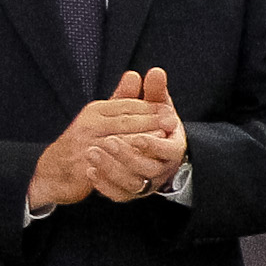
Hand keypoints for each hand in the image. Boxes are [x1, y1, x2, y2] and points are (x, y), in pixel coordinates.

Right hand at [27, 73, 169, 209]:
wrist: (55, 170)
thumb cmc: (85, 140)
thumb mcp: (101, 116)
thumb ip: (121, 98)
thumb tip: (134, 74)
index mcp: (95, 110)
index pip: (126, 105)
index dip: (149, 107)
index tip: (169, 109)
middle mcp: (89, 125)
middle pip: (125, 121)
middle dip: (151, 121)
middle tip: (173, 122)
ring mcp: (86, 145)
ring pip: (119, 141)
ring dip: (143, 139)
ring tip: (163, 138)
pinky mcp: (85, 166)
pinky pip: (111, 164)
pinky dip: (128, 161)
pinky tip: (144, 161)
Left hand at [84, 67, 191, 200]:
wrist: (147, 153)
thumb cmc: (153, 126)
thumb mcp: (156, 107)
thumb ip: (155, 91)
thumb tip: (155, 71)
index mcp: (174, 148)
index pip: (170, 151)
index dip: (153, 145)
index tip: (136, 135)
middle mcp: (163, 169)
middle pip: (149, 169)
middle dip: (127, 156)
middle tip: (107, 142)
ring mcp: (146, 183)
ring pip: (132, 183)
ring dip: (112, 169)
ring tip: (92, 153)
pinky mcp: (130, 193)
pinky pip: (118, 194)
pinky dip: (104, 184)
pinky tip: (91, 171)